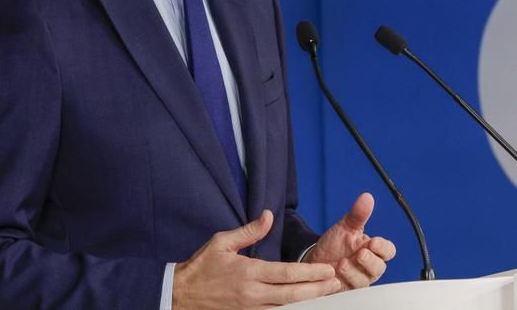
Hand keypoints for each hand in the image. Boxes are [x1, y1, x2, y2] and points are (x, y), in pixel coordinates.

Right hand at [173, 210, 339, 309]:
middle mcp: (252, 294)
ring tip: (327, 295)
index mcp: (249, 272)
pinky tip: (303, 305)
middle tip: (336, 284)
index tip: (328, 270)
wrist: (181, 295)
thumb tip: (269, 215)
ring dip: (308, 301)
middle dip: (317, 289)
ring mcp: (250, 309)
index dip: (311, 274)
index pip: (287, 273)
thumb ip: (249, 231)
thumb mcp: (222, 242)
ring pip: (286, 308)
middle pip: (292, 294)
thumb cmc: (202, 267)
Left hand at [305, 193, 396, 290]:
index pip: (388, 251)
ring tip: (342, 263)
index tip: (374, 242)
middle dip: (370, 261)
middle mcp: (367, 267)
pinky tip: (334, 276)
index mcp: (372, 250)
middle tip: (360, 253)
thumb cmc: (334, 244)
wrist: (315, 260)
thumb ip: (357, 215)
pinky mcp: (346, 290)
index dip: (383, 248)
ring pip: (364, 281)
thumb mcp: (345, 227)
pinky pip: (349, 290)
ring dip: (354, 272)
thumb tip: (367, 197)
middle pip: (379, 268)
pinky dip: (343, 283)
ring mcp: (357, 279)